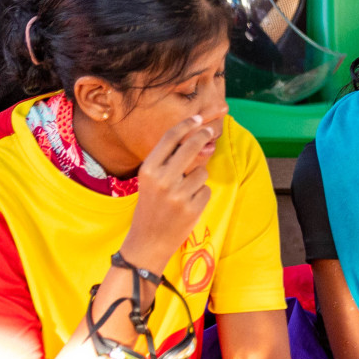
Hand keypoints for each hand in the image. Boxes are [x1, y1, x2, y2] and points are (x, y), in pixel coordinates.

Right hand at [120, 107, 227, 272]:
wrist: (148, 240)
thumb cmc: (151, 207)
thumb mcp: (151, 181)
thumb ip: (169, 163)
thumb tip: (198, 141)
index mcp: (148, 169)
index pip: (169, 138)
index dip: (186, 125)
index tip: (198, 118)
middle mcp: (162, 179)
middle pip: (191, 147)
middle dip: (203, 136)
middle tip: (210, 131)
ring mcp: (178, 194)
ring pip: (202, 172)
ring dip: (198, 179)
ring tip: (183, 193)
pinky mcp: (193, 207)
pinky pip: (206, 190)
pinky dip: (201, 196)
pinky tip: (188, 206)